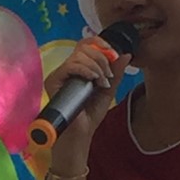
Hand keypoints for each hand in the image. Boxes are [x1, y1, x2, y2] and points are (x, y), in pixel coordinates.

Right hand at [43, 35, 130, 156]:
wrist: (80, 135)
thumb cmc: (90, 116)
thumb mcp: (108, 91)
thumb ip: (116, 73)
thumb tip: (126, 54)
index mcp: (80, 68)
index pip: (87, 45)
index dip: (102, 44)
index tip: (114, 56)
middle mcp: (69, 68)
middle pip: (84, 46)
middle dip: (102, 58)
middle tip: (108, 76)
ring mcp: (60, 74)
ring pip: (79, 55)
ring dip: (96, 66)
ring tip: (101, 83)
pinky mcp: (53, 81)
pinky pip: (70, 65)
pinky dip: (86, 70)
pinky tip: (93, 80)